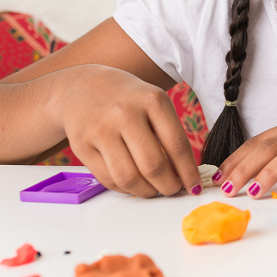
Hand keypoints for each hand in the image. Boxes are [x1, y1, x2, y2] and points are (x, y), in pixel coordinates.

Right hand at [53, 65, 200, 197]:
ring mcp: (100, 130)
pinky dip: (125, 189)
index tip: (195, 186)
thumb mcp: (154, 101)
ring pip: (128, 178)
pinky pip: (108, 179)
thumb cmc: (128, 98)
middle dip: (168, 186)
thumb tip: (185, 174)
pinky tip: (134, 185)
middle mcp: (125, 114)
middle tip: (174, 190)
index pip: (177, 145)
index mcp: (152, 101)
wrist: (82, 85)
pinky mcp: (81, 146)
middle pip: (153, 166)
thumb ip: (170, 133)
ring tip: (154, 190)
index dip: (188, 172)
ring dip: (147, 192)